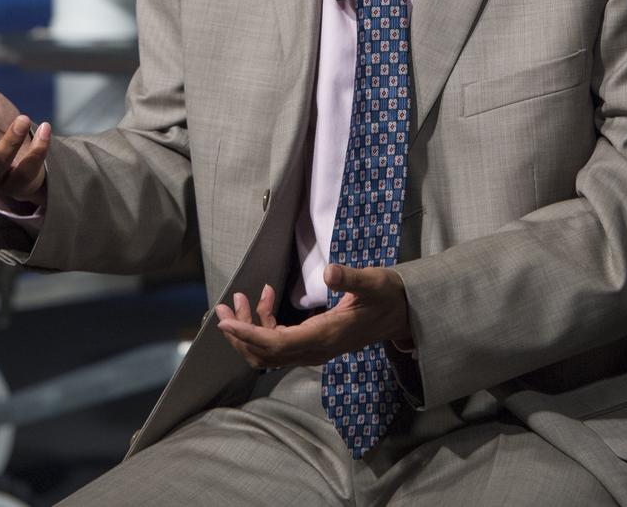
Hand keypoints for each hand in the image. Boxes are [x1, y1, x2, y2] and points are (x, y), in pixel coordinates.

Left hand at [214, 264, 411, 369]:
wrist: (403, 314)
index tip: (226, 323)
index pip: (277, 344)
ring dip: (250, 328)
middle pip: (266, 354)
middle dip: (240, 333)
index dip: (248, 335)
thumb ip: (351, 279)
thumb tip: (329, 272)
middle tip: (223, 308)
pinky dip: (266, 324)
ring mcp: (315, 350)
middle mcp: (316, 350)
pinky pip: (281, 343)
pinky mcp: (314, 344)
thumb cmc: (387, 296)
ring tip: (240, 298)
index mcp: (325, 337)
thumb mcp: (373, 282)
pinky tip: (267, 299)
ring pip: (270, 351)